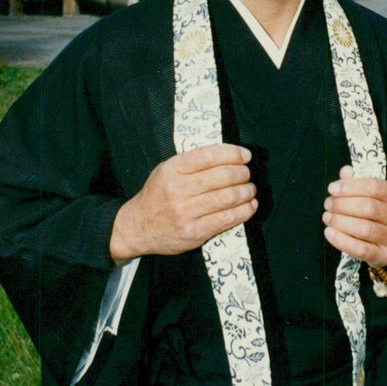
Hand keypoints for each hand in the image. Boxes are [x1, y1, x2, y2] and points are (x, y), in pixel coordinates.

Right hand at [109, 144, 255, 263]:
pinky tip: (250, 206)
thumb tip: (228, 155)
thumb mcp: (166, 171)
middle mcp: (178, 189)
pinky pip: (227, 219)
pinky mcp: (195, 232)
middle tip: (247, 174)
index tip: (245, 155)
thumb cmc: (157, 195)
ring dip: (246, 191)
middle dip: (242, 173)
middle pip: (222, 176)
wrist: (136, 228)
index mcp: (172, 170)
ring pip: (228, 197)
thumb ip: (191, 162)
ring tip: (250, 189)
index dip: (232, 153)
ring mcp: (186, 212)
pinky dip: (244, 211)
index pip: (208, 156)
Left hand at [322, 166, 386, 266]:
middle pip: (368, 208)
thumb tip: (345, 172)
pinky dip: (341, 241)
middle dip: (342, 205)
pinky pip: (361, 250)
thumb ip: (360, 181)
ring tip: (327, 217)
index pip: (374, 187)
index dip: (350, 187)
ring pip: (364, 229)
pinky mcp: (385, 256)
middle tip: (328, 204)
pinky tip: (329, 232)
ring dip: (340, 222)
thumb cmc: (383, 211)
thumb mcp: (377, 194)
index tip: (332, 188)